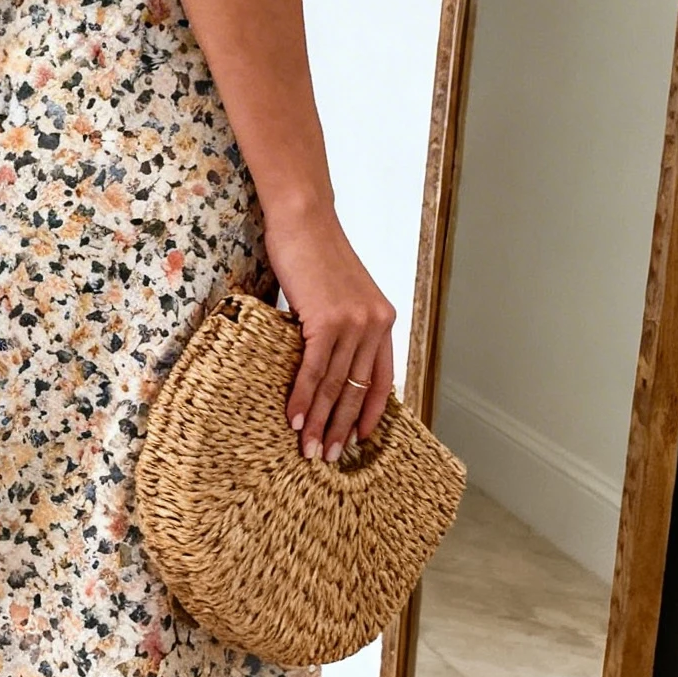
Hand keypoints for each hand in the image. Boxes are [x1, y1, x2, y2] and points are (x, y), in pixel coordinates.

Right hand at [264, 206, 396, 462]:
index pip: (381, 380)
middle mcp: (375, 324)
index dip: (371, 414)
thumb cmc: (314, 254)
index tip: (359, 440)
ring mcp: (354, 322)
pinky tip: (295, 419)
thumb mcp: (337, 296)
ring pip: (336, 385)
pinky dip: (304, 398)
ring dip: (321, 422)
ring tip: (309, 449)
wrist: (304, 219)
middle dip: (342, 428)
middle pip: (358, 389)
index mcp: (382, 321)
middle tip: (328, 457)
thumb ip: (337, 328)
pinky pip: (315, 369)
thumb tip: (318, 363)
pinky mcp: (328, 319)